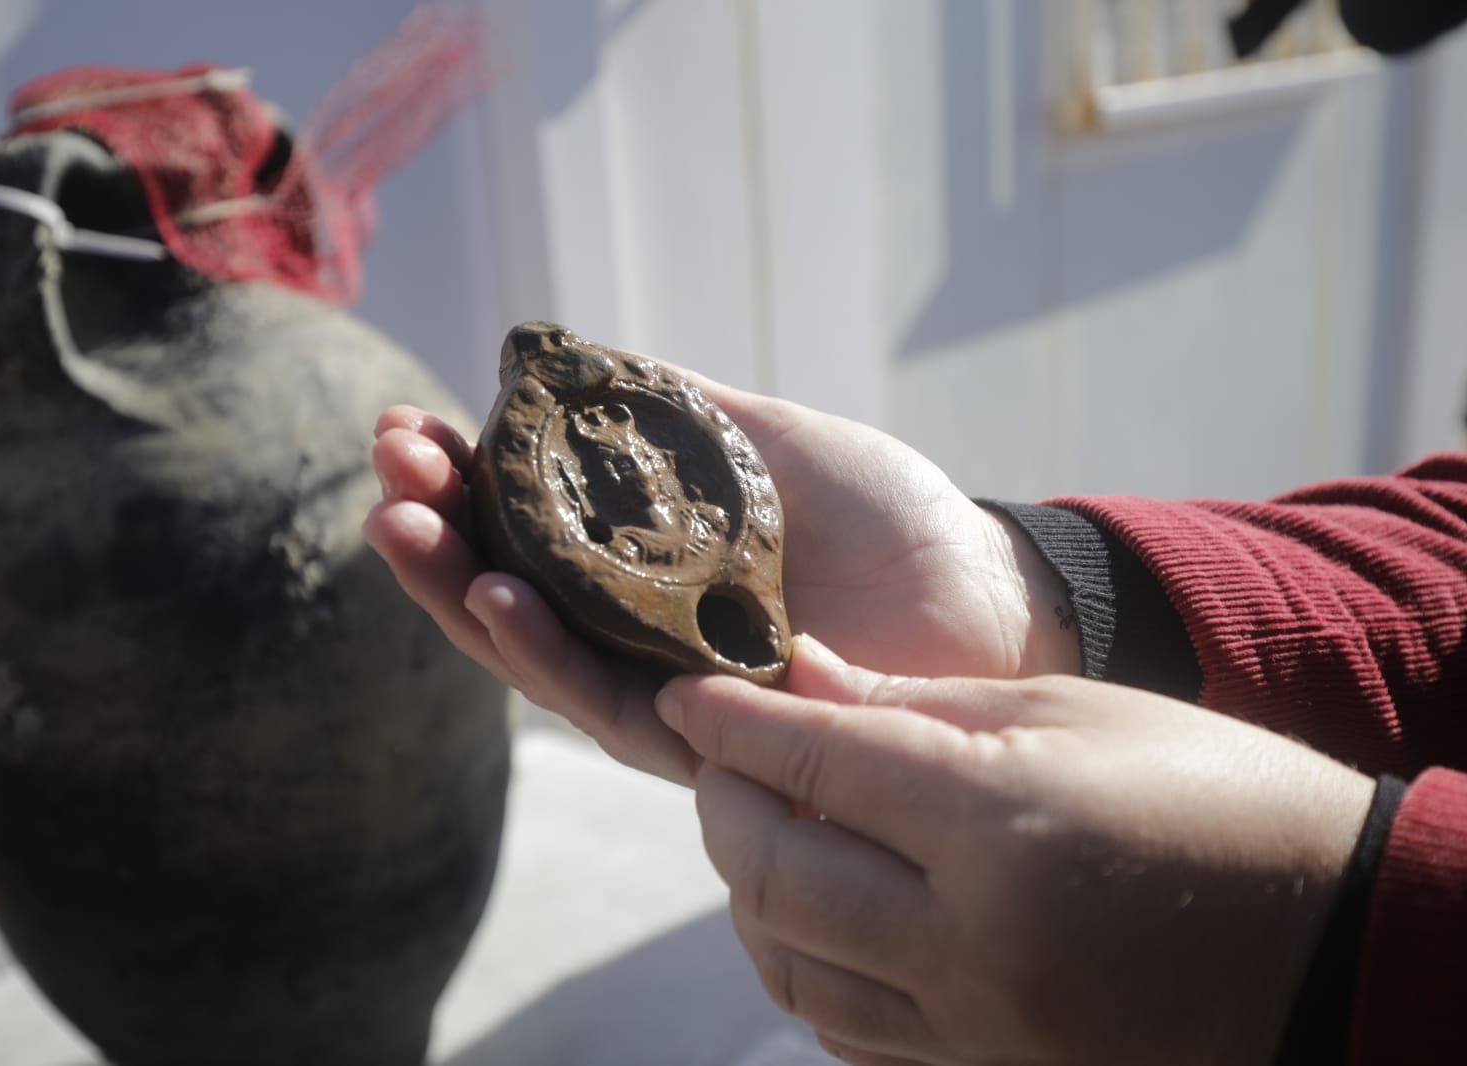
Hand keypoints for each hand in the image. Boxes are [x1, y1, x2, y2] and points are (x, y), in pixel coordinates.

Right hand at [363, 373, 1077, 782]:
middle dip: (438, 542)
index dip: (460, 489)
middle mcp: (642, 639)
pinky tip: (501, 599)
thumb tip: (566, 358)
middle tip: (385, 482)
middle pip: (514, 604)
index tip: (404, 430)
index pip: (525, 537)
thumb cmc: (885, 519)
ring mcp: (674, 694)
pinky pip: (617, 706)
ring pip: (545, 661)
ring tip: (409, 534)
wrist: (986, 590)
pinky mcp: (717, 740)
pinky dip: (553, 655)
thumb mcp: (765, 441)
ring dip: (467, 598)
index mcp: (644, 570)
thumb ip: (674, 412)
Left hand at [658, 638, 1374, 1065]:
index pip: (811, 764)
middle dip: (724, 807)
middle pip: (773, 876)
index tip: (682, 693)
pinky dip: (807, 964)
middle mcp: (973, 942)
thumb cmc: (1208, 792)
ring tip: (767, 829)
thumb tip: (797, 678)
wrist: (1326, 937)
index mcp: (998, 827)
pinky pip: (847, 1028)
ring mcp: (977, 1024)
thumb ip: (916, 706)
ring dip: (753, 892)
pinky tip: (820, 910)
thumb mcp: (1070, 714)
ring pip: (791, 967)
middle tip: (719, 758)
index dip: (730, 723)